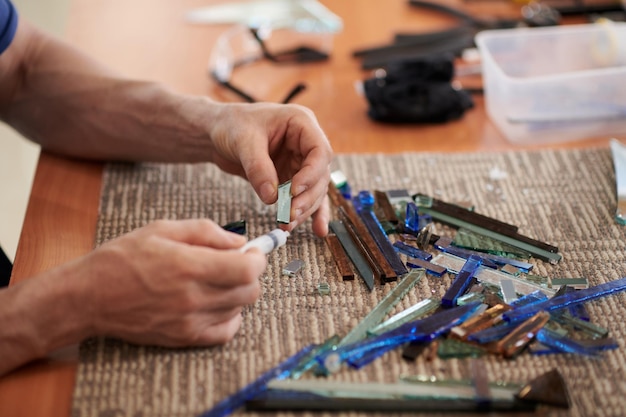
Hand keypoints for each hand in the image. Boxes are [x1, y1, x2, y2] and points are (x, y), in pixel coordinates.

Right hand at [73, 219, 266, 345]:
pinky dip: (229, 316)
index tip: (252, 251)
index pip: (248, 269)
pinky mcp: (184, 338)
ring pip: (240, 309)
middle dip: (250, 273)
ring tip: (217, 280)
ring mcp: (190, 321)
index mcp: (189, 266)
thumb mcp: (162, 229)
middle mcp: (193, 297)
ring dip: (238, 293)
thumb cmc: (123, 259)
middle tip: (235, 263)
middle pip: (250, 291)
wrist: (90, 297)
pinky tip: (215, 302)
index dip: (258, 257)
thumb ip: (206, 231)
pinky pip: (226, 332)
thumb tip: (238, 241)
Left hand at [207, 102, 332, 236]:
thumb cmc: (231, 125)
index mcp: (301, 123)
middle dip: (306, 198)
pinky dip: (309, 212)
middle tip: (289, 215)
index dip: (311, 174)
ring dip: (303, 209)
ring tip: (288, 225)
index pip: (319, 151)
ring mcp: (300, 161)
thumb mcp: (243, 141)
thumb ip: (258, 168)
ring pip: (313, 189)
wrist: (217, 132)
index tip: (293, 192)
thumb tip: (272, 197)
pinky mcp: (291, 176)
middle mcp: (306, 143)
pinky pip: (305, 196)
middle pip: (319, 175)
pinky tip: (318, 230)